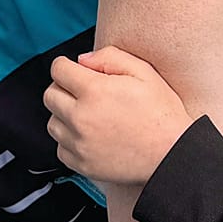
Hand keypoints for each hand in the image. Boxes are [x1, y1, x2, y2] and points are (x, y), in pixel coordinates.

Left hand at [44, 47, 194, 189]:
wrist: (172, 154)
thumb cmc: (162, 113)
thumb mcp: (144, 72)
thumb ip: (110, 57)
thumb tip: (82, 60)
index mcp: (95, 91)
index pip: (58, 70)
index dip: (66, 65)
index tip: (74, 69)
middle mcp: (81, 117)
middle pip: (50, 95)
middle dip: (63, 88)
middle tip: (82, 91)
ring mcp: (79, 143)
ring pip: (52, 122)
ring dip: (64, 115)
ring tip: (88, 115)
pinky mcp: (82, 164)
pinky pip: (60, 148)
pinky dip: (70, 140)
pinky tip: (90, 135)